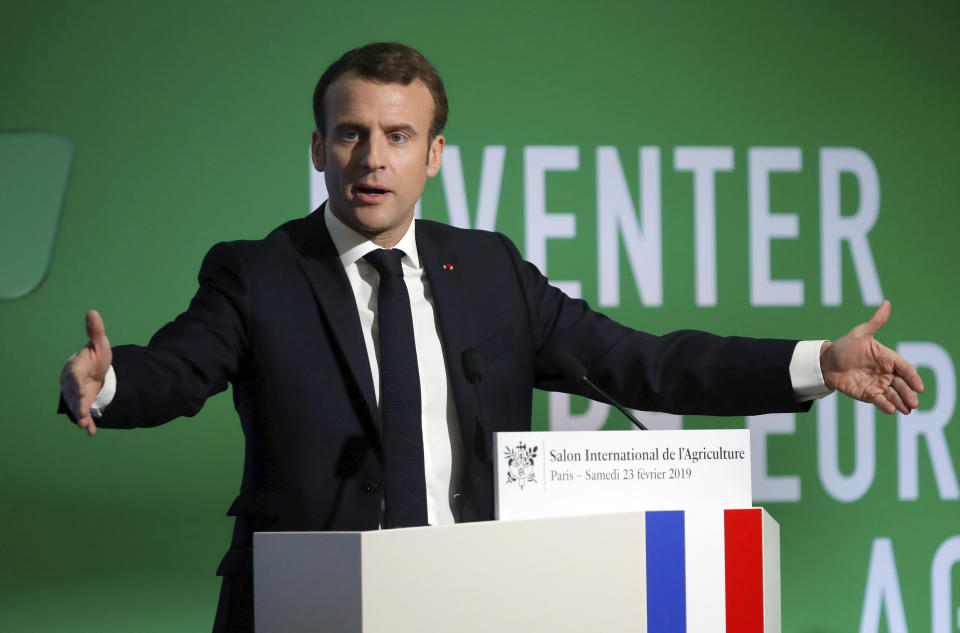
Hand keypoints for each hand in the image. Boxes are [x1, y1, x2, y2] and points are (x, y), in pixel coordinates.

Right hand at [59, 310, 112, 434]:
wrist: (94, 370)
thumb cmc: (94, 356)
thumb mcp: (99, 344)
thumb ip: (96, 331)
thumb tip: (93, 311)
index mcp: (75, 367)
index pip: (74, 375)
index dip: (76, 383)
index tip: (81, 391)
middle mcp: (72, 382)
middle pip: (72, 393)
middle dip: (76, 402)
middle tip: (81, 411)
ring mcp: (76, 394)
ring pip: (75, 406)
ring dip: (80, 415)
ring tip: (85, 424)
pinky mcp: (82, 403)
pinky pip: (83, 414)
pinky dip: (87, 422)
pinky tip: (91, 431)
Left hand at [820, 300, 923, 414]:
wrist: (825, 363)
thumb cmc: (844, 346)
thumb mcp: (859, 334)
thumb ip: (875, 322)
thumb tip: (887, 303)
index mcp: (888, 358)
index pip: (904, 368)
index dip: (913, 377)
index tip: (919, 387)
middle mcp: (886, 373)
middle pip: (902, 384)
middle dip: (909, 393)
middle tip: (914, 402)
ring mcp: (878, 384)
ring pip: (893, 394)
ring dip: (901, 402)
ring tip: (907, 409)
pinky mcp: (868, 394)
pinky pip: (879, 401)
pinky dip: (885, 405)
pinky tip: (891, 410)